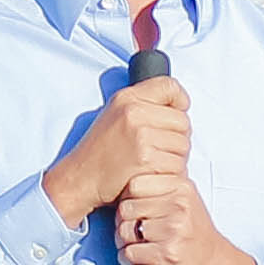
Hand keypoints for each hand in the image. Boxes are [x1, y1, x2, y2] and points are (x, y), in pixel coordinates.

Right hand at [41, 72, 191, 228]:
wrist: (80, 179)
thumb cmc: (99, 151)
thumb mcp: (115, 115)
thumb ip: (143, 105)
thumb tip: (179, 107)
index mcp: (127, 98)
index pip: (170, 86)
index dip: (180, 100)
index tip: (178, 111)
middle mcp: (134, 112)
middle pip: (182, 121)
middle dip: (178, 137)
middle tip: (161, 149)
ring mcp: (141, 135)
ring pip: (183, 145)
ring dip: (176, 158)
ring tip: (156, 162)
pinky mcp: (146, 158)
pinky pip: (177, 164)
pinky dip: (171, 173)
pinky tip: (154, 174)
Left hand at [109, 167, 263, 264]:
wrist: (216, 263)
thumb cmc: (195, 232)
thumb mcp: (185, 199)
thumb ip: (161, 187)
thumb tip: (124, 183)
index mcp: (181, 187)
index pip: (135, 184)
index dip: (127, 198)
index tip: (134, 210)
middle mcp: (178, 206)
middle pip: (126, 208)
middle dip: (122, 222)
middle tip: (130, 231)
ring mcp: (174, 230)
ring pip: (126, 231)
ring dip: (122, 242)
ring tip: (132, 244)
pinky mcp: (168, 253)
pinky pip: (130, 253)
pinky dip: (127, 258)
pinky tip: (134, 258)